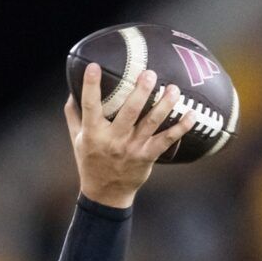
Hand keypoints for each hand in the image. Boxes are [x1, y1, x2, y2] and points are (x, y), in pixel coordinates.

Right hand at [64, 62, 195, 207]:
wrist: (105, 194)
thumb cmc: (90, 162)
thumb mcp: (77, 140)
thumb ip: (74, 115)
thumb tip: (71, 91)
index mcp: (93, 134)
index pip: (90, 106)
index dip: (91, 86)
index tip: (93, 66)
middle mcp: (113, 140)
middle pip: (129, 112)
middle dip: (140, 91)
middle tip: (149, 73)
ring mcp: (132, 148)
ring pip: (151, 123)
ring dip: (164, 105)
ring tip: (174, 88)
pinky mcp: (147, 156)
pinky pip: (167, 140)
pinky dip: (181, 128)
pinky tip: (191, 114)